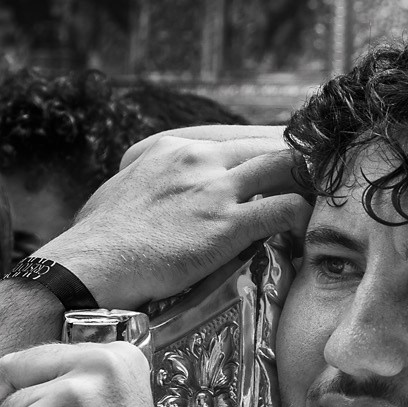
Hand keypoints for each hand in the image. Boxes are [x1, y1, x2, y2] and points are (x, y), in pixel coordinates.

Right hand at [43, 132, 309, 310]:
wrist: (85, 267)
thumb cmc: (96, 240)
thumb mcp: (120, 189)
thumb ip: (147, 179)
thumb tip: (150, 188)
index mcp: (173, 147)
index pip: (238, 139)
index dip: (267, 153)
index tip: (286, 168)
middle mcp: (197, 159)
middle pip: (269, 144)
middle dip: (298, 160)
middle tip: (319, 178)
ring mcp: (213, 189)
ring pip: (286, 165)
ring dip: (307, 181)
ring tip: (322, 198)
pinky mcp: (225, 224)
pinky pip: (286, 208)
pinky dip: (303, 217)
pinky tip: (305, 230)